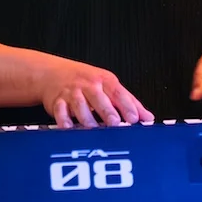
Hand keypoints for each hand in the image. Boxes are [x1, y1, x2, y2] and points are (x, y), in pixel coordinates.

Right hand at [38, 56, 153, 128]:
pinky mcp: (57, 102)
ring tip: (93, 128)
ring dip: (86, 118)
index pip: (118, 93)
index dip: (126, 105)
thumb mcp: (108, 85)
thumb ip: (128, 102)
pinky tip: (69, 127)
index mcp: (103, 81)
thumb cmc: (86, 82)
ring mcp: (72, 93)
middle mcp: (88, 86)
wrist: (53, 73)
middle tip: (115, 123)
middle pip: (98, 97)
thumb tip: (148, 118)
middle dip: (106, 111)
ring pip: (79, 104)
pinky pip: (60, 111)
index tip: (134, 118)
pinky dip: (64, 120)